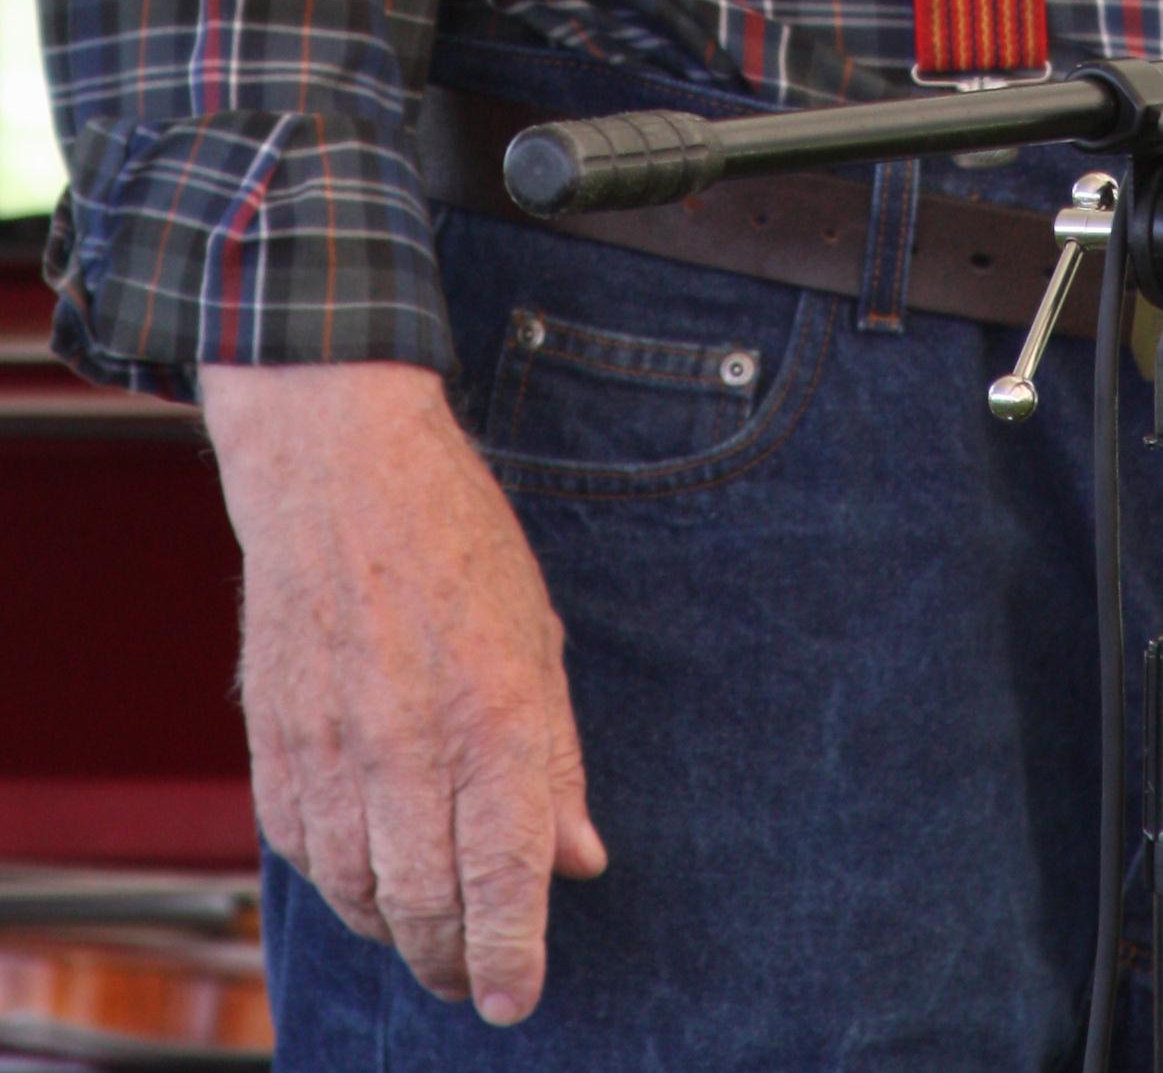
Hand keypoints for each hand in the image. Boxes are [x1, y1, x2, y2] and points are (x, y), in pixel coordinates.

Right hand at [201, 360, 605, 1024]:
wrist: (340, 471)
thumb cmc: (455, 541)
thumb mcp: (538, 637)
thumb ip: (556, 760)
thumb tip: (580, 860)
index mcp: (494, 716)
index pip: (506, 880)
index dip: (513, 959)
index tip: (518, 997)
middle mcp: (410, 746)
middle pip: (428, 909)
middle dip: (457, 961)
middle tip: (476, 973)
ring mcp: (333, 749)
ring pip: (361, 895)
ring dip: (398, 930)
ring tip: (428, 931)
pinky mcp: (276, 744)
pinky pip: (305, 854)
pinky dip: (339, 881)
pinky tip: (367, 870)